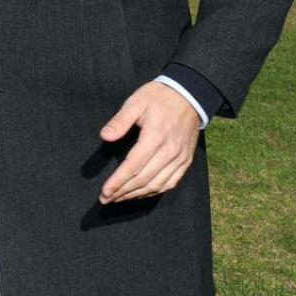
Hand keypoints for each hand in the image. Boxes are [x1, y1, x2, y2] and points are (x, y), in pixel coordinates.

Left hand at [98, 81, 201, 204]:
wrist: (190, 96)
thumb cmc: (159, 97)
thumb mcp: (136, 102)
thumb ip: (120, 121)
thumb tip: (105, 136)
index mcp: (155, 137)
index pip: (133, 166)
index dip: (117, 182)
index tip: (105, 192)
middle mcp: (169, 152)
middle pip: (143, 179)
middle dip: (122, 192)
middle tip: (106, 199)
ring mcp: (180, 158)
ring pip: (156, 185)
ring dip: (136, 195)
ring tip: (119, 199)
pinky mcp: (186, 161)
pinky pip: (170, 183)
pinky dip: (154, 192)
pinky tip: (140, 194)